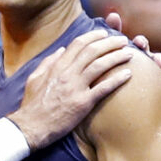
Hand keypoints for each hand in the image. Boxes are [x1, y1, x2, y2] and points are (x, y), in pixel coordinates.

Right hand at [8, 29, 132, 149]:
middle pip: (92, 51)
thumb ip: (48, 62)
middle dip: (110, 42)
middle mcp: (67, 73)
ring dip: (116, 57)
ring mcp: (75, 88)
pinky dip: (117, 80)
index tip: (104, 33)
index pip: (78, 44)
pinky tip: (128, 74)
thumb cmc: (32, 104)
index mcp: (56, 66)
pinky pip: (103, 88)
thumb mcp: (34, 78)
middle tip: (123, 40)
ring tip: (129, 53)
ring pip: (100, 65)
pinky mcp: (83, 103)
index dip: (93, 36)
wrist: (31, 126)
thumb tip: (62, 49)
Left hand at [105, 12, 160, 88]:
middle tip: (157, 60)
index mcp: (135, 54)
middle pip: (156, 59)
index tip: (137, 42)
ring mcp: (156, 80)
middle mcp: (147, 65)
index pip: (141, 45)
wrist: (118, 102)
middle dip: (158, 58)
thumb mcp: (110, 54)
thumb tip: (113, 14)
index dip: (141, 42)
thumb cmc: (114, 73)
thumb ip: (112, 34)